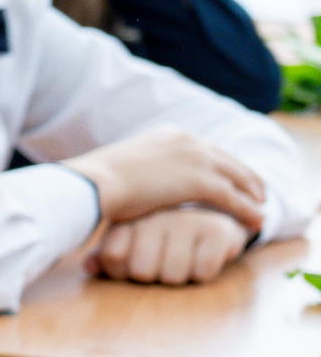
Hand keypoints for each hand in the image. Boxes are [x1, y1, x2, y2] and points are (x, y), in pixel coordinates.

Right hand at [61, 126, 265, 230]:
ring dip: (253, 193)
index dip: (223, 165)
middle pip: (229, 160)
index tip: (232, 177)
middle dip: (246, 177)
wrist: (96, 183)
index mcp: (170, 134)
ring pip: (237, 177)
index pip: (207, 149)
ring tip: (260, 207)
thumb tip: (139, 183)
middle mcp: (188, 140)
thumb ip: (143, 170)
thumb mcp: (125, 166)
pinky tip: (256, 221)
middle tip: (257, 192)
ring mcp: (197, 158)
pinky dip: (247, 210)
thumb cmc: (100, 181)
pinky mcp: (201, 181)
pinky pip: (234, 198)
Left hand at [92, 208, 250, 284]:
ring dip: (179, 277)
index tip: (130, 264)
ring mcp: (187, 221)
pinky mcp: (216, 230)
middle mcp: (156, 216)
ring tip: (184, 258)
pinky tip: (203, 255)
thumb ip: (107, 256)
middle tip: (162, 262)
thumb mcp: (131, 242)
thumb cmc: (164, 237)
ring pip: (173, 275)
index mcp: (129, 218)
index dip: (120, 271)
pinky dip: (203, 274)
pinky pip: (202, 272)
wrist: (216, 216)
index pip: (111, 255)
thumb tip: (89, 266)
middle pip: (142, 271)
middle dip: (153, 277)